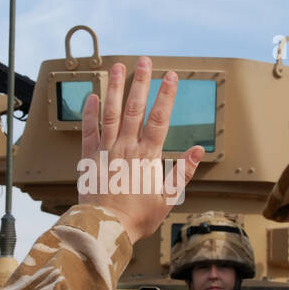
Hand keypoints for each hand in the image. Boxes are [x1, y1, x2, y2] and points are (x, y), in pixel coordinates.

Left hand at [77, 57, 204, 243]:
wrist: (105, 229)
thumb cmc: (138, 217)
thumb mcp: (169, 199)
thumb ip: (184, 172)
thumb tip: (199, 150)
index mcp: (147, 157)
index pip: (159, 119)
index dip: (166, 95)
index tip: (171, 76)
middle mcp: (126, 148)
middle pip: (135, 109)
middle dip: (141, 82)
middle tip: (145, 60)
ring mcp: (106, 151)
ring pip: (111, 113)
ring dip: (116, 88)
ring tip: (119, 66)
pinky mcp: (89, 158)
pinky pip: (89, 130)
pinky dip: (90, 112)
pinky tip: (94, 95)